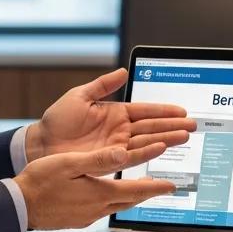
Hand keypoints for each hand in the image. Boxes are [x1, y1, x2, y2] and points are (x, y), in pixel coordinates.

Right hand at [12, 146, 178, 229]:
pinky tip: (108, 196)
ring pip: (117, 206)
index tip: (171, 185)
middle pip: (130, 201)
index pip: (136, 191)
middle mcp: (96, 208)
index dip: (156, 187)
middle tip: (161, 186)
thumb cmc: (39, 182)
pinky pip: (102, 210)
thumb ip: (99, 159)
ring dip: (131, 197)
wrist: (16, 206)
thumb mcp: (70, 164)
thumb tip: (124, 154)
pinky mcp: (76, 219)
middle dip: (148, 192)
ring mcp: (86, 216)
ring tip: (140, 189)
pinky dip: (113, 201)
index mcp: (99, 194)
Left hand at [25, 68, 194, 162]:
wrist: (40, 144)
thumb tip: (122, 71)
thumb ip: (103, 85)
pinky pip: (133, 155)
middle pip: (152, 126)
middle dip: (173, 125)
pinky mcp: (109, 160)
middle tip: (192, 126)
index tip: (181, 111)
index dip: (164, 110)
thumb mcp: (80, 96)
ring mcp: (116, 146)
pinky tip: (162, 148)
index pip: (145, 110)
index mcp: (116, 114)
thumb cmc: (57, 121)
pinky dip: (148, 152)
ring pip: (147, 141)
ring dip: (167, 138)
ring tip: (185, 136)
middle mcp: (120, 131)